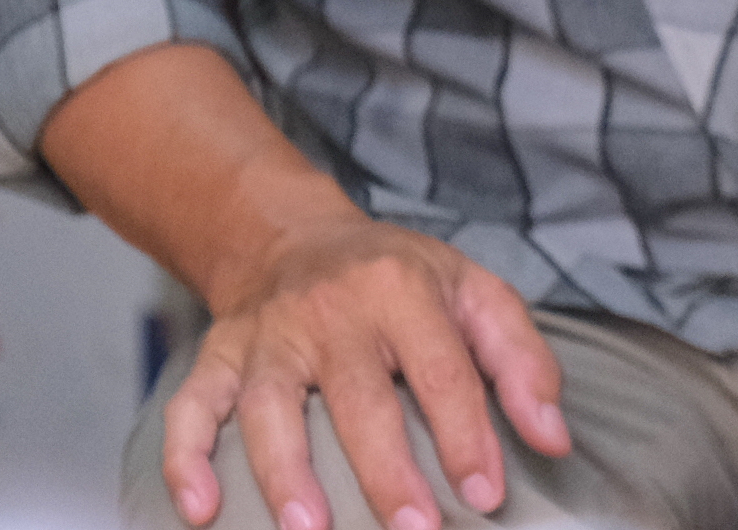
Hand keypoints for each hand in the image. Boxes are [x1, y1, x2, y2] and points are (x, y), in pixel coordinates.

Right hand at [162, 214, 568, 529]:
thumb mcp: (472, 291)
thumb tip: (553, 439)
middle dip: (387, 471)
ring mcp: (267, 336)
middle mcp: (332, 311)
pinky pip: (190, 407)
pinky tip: (198, 509)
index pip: (442, 370)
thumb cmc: (396, 277)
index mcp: (403, 290)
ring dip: (286, 474)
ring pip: (270, 408)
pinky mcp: (217, 357)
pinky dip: (184, 457)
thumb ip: (521, 360)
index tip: (485, 494)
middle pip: (359, 398)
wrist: (292, 236)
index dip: (466, 434)